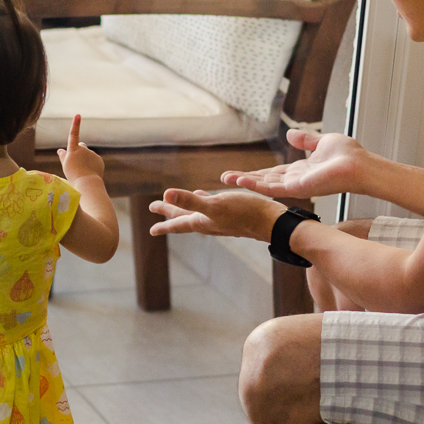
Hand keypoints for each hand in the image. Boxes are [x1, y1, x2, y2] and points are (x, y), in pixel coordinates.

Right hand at [57, 114, 104, 182]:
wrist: (87, 183)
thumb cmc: (73, 175)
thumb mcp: (66, 166)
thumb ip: (64, 157)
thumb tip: (60, 150)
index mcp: (73, 150)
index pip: (73, 134)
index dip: (75, 124)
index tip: (78, 115)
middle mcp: (83, 149)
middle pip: (81, 146)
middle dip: (79, 150)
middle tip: (76, 162)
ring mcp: (92, 154)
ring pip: (87, 155)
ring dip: (85, 160)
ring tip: (83, 172)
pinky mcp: (99, 159)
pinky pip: (94, 161)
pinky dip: (92, 165)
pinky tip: (90, 173)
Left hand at [149, 189, 285, 240]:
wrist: (272, 223)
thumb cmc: (244, 214)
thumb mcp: (214, 205)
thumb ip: (190, 201)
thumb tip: (165, 194)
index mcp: (202, 222)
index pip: (177, 223)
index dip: (163, 223)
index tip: (150, 229)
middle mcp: (209, 223)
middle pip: (184, 217)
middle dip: (169, 212)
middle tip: (154, 208)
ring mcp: (221, 219)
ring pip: (198, 213)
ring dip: (186, 208)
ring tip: (177, 203)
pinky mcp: (232, 213)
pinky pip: (212, 207)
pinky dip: (204, 201)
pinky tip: (207, 195)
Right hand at [220, 129, 366, 199]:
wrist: (360, 165)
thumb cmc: (348, 155)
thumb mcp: (322, 142)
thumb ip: (305, 140)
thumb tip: (289, 133)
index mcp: (299, 171)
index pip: (272, 173)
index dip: (255, 173)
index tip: (239, 174)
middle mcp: (294, 180)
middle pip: (263, 180)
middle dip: (243, 179)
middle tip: (224, 179)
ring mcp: (295, 186)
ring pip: (264, 185)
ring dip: (245, 182)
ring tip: (226, 180)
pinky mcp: (297, 188)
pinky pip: (272, 187)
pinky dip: (256, 184)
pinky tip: (242, 181)